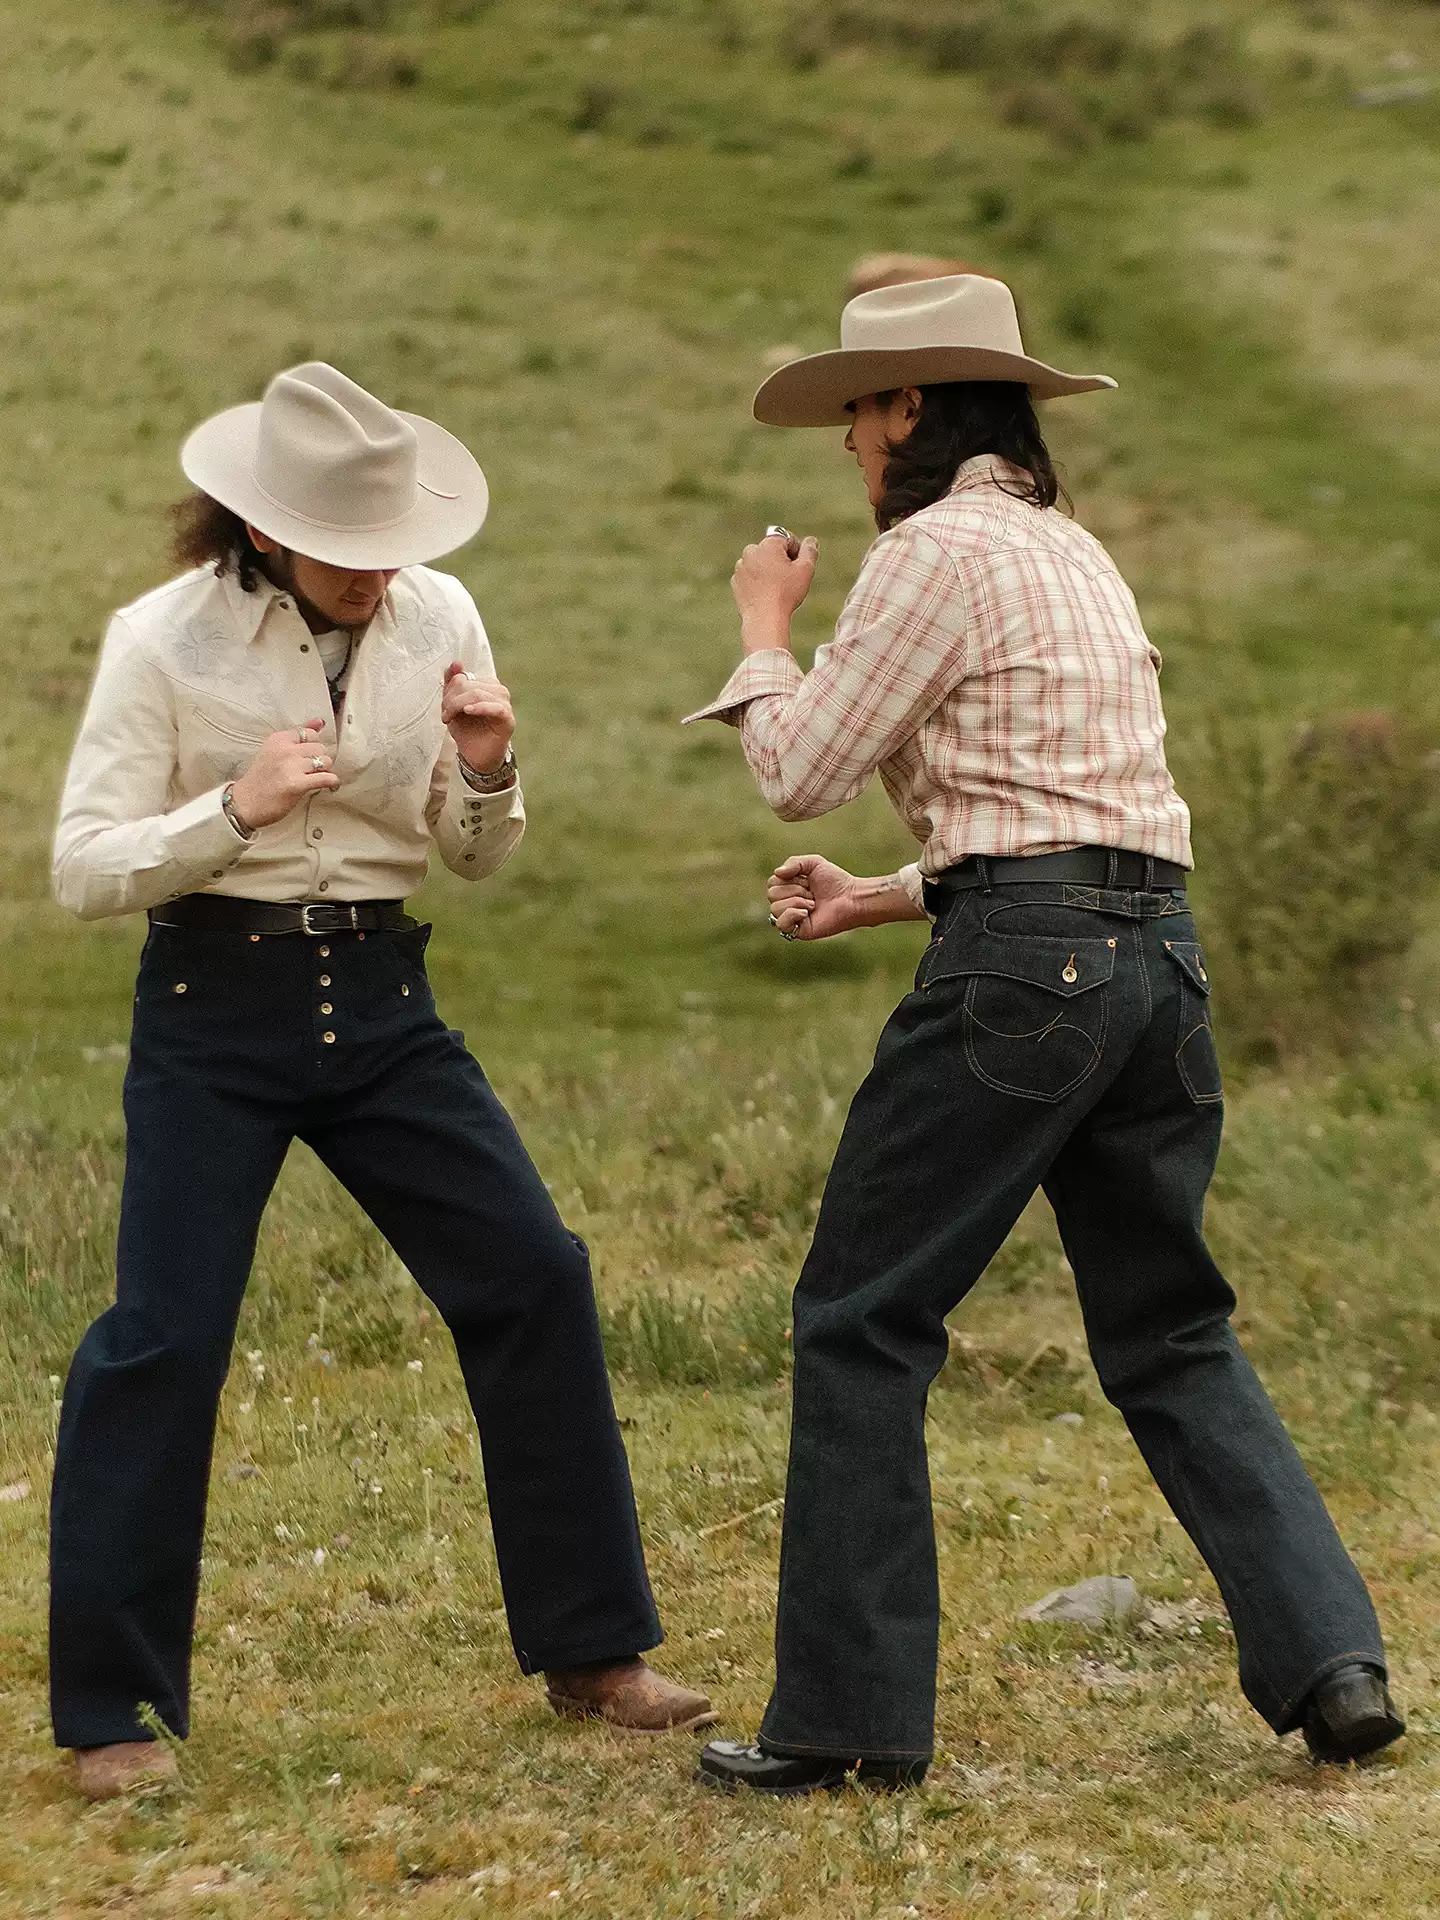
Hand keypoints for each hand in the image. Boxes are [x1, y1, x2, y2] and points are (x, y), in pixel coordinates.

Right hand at [229, 720, 338, 829]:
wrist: (245, 803)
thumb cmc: (260, 779)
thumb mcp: (274, 751)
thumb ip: (296, 736)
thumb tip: (320, 722)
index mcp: (278, 739)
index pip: (309, 733)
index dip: (313, 745)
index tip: (310, 755)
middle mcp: (285, 750)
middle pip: (320, 747)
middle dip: (319, 759)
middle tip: (312, 769)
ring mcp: (291, 767)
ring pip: (325, 761)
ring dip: (325, 770)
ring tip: (317, 777)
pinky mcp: (297, 784)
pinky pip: (326, 778)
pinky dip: (332, 782)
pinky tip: (330, 785)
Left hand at [442, 662, 514, 772]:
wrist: (476, 757)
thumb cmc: (467, 731)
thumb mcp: (453, 706)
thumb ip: (452, 684)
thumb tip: (456, 663)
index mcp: (486, 685)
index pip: (463, 677)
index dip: (449, 690)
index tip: (444, 708)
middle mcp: (498, 691)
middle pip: (469, 685)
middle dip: (452, 700)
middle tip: (445, 715)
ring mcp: (504, 704)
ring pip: (478, 693)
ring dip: (459, 705)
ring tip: (451, 718)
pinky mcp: (508, 719)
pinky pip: (495, 707)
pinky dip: (480, 708)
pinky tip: (468, 712)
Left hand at [732, 532, 818, 653]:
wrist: (764, 618)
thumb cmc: (786, 593)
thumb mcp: (806, 570)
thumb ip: (810, 551)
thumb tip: (811, 541)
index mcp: (768, 544)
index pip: (786, 538)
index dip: (796, 552)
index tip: (797, 568)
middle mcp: (751, 551)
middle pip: (771, 550)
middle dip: (780, 560)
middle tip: (787, 579)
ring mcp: (740, 566)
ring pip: (759, 563)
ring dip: (768, 570)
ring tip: (776, 588)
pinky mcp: (736, 581)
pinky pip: (750, 576)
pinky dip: (757, 581)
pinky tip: (765, 594)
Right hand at [767, 854, 858, 941]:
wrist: (851, 898)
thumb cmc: (835, 880)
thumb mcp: (813, 863)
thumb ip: (793, 863)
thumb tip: (776, 873)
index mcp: (789, 888)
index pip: (772, 882)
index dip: (788, 879)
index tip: (807, 880)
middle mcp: (788, 903)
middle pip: (771, 894)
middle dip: (794, 890)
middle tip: (812, 893)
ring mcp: (792, 918)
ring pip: (775, 908)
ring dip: (796, 902)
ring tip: (813, 903)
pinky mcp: (798, 931)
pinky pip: (780, 924)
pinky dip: (792, 914)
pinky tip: (807, 913)